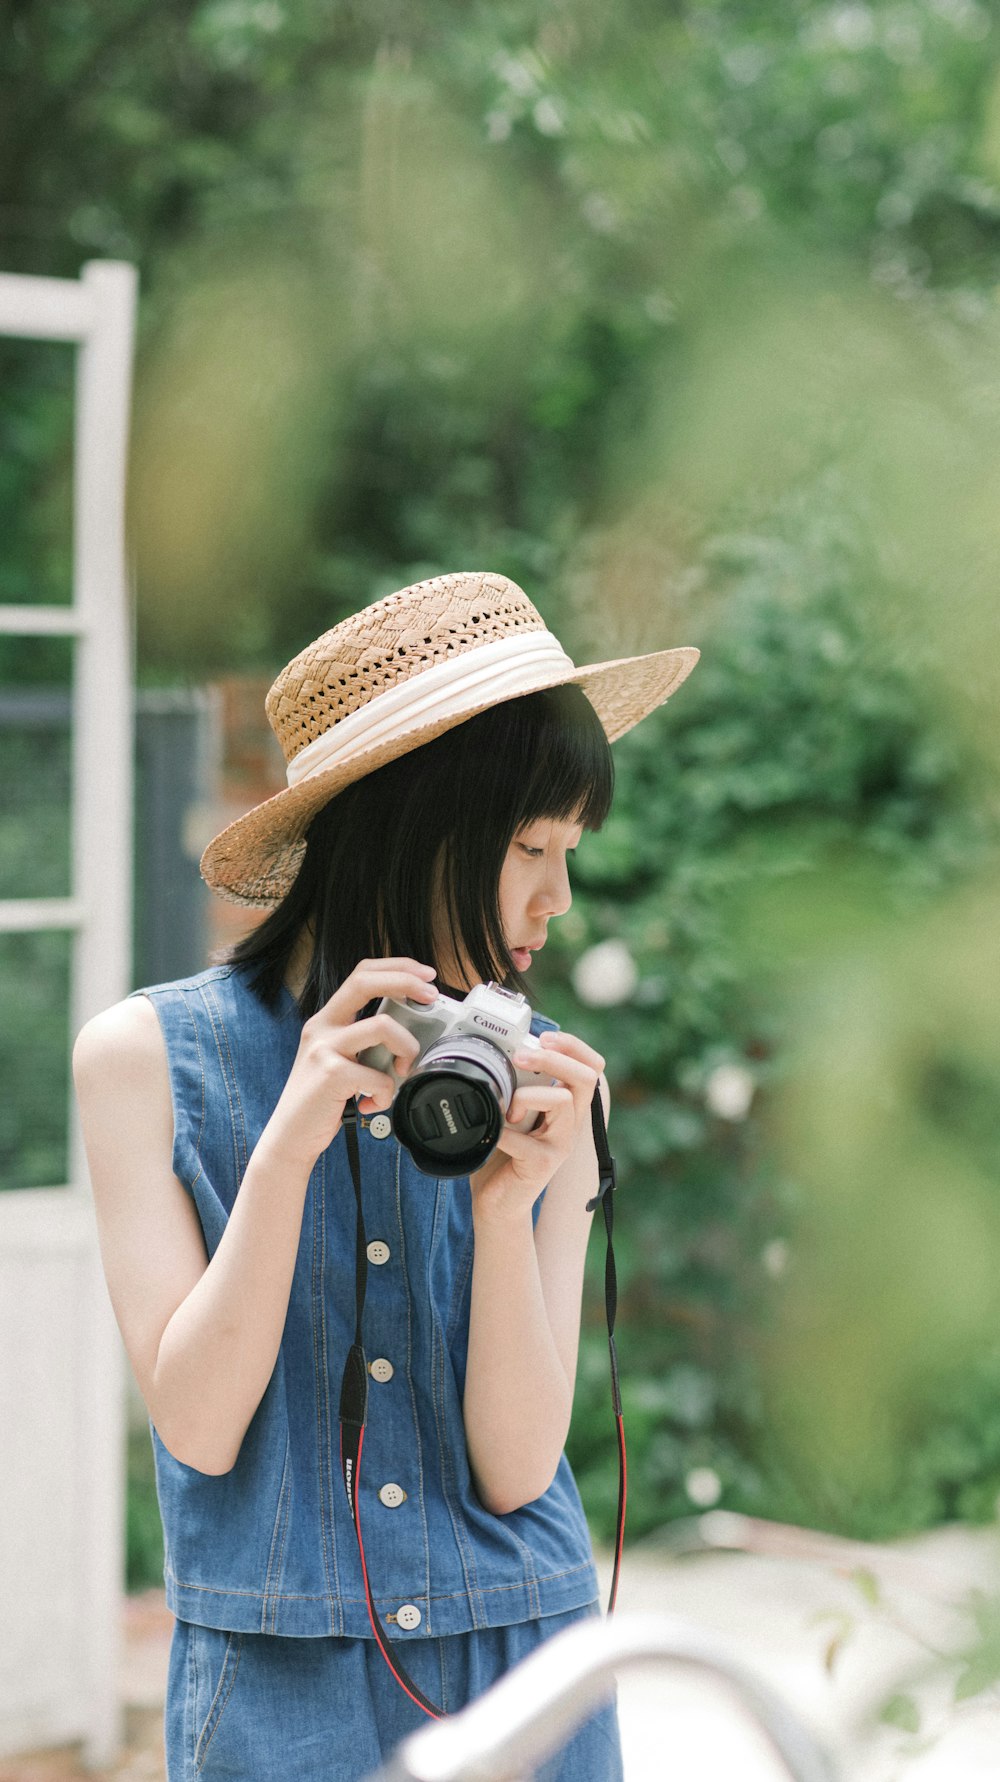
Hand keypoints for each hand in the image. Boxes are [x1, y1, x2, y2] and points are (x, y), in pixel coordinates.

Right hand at [262, 958, 437, 1171]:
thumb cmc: (322, 1099)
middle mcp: (322, 1027)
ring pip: (383, 1027)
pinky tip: (374, 1104)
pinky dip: (387, 1093)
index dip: (396, 967)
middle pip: (365, 982)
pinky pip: (379, 1076)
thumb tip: (411, 1031)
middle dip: (406, 981)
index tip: (425, 975)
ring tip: (402, 1071)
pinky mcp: (330, 1074)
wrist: (291, 1135)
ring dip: (407, 1048)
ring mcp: (324, 1048)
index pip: (361, 973)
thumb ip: (365, 1042)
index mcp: (328, 1019)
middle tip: (432, 996)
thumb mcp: (340, 1059)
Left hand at [469, 1029, 604, 1220]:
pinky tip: (490, 1135)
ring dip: (526, 1096)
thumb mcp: (512, 1111)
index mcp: (566, 1106)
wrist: (497, 1202)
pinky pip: (524, 1139)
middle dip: (554, 1059)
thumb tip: (501, 1050)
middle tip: (521, 1057)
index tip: (544, 1037)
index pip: (591, 1067)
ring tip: (506, 1110)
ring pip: (561, 1100)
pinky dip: (500, 1131)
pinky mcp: (543, 1164)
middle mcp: (571, 1123)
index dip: (574, 1046)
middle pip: (586, 1077)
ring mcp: (560, 1144)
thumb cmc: (501, 1153)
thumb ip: (516, 1086)